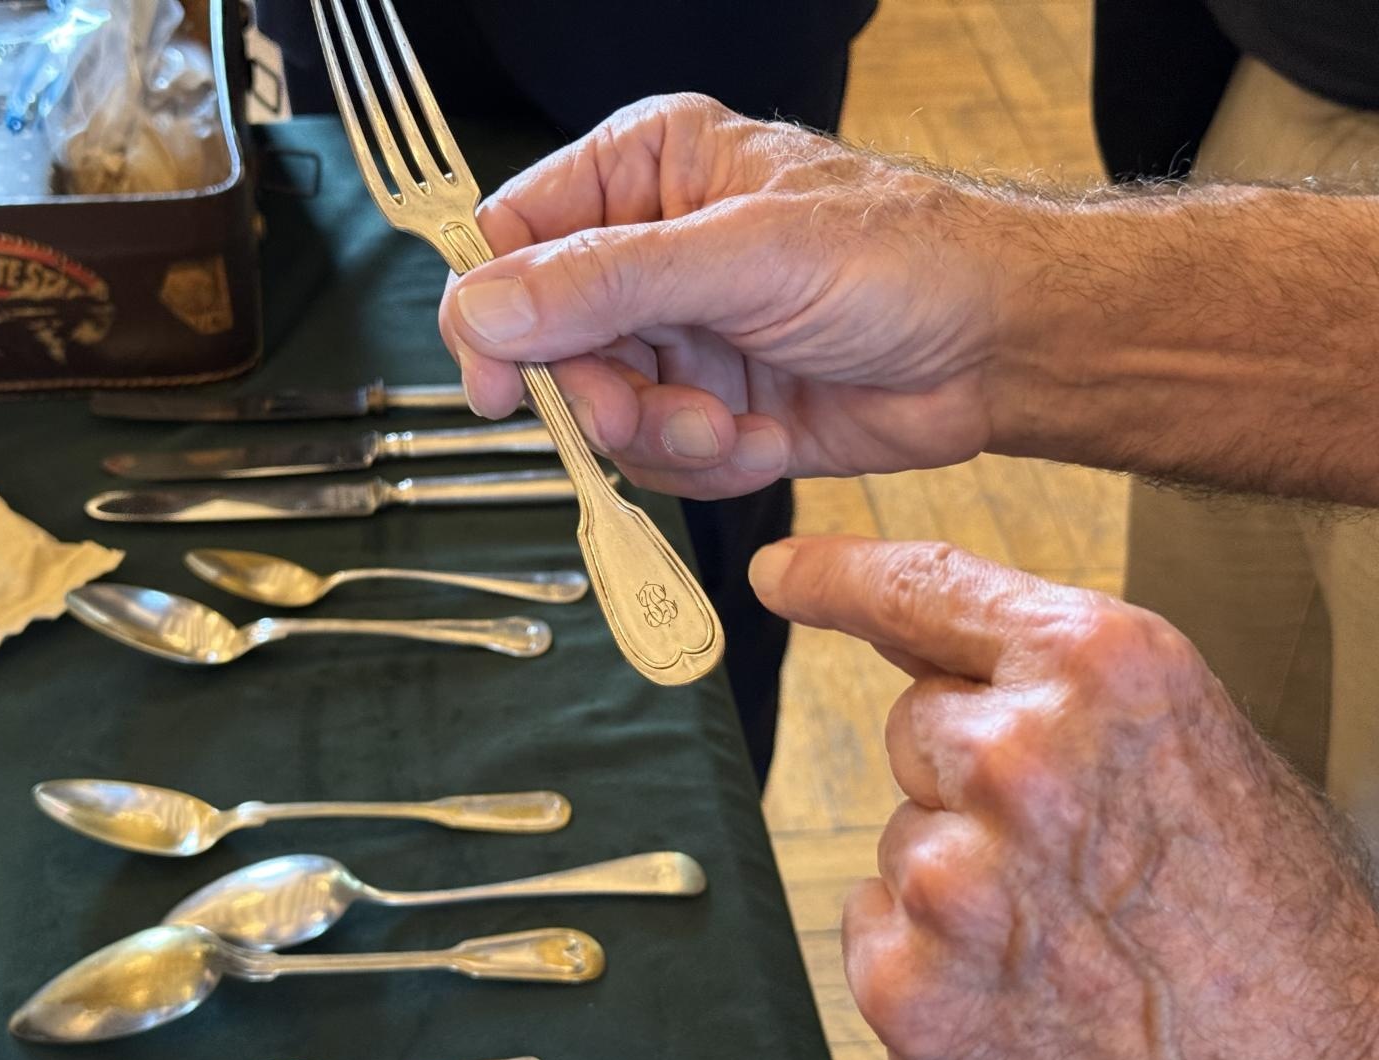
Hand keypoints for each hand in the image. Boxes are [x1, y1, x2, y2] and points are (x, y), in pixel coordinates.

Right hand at [438, 93, 1019, 498]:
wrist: (998, 349)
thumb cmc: (901, 260)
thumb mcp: (743, 255)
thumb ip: (606, 282)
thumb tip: (482, 310)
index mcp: (643, 172)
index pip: (513, 241)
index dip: (494, 318)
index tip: (500, 389)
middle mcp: (648, 253)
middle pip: (550, 345)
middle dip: (604, 397)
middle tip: (655, 414)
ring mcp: (678, 334)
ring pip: (602, 414)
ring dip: (666, 439)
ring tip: (736, 428)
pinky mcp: (710, 405)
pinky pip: (660, 459)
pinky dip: (709, 465)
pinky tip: (769, 439)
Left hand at [748, 536, 1378, 1059]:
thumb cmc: (1275, 930)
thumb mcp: (1187, 750)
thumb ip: (1051, 687)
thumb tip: (916, 643)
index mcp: (1102, 673)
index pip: (928, 592)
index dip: (840, 576)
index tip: (784, 572)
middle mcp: (1015, 757)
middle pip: (915, 728)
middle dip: (970, 781)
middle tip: (1075, 860)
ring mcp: (953, 878)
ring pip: (903, 839)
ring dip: (959, 883)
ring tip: (1073, 943)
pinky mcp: (910, 986)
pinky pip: (877, 928)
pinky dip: (932, 963)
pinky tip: (1026, 998)